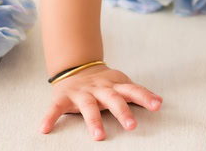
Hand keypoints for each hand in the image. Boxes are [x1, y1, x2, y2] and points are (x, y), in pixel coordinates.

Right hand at [40, 64, 161, 140]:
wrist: (75, 68)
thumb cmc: (103, 83)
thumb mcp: (121, 84)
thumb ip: (137, 93)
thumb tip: (160, 102)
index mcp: (114, 86)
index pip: (133, 90)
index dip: (145, 97)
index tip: (157, 105)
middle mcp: (99, 89)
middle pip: (113, 98)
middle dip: (123, 111)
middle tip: (132, 125)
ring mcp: (81, 93)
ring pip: (89, 106)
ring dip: (94, 121)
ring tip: (99, 137)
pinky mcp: (63, 97)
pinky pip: (55, 108)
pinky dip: (50, 117)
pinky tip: (45, 129)